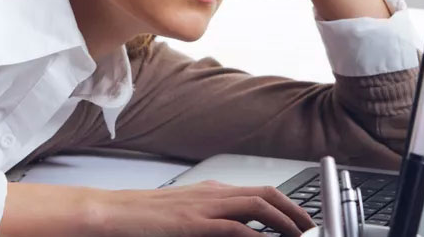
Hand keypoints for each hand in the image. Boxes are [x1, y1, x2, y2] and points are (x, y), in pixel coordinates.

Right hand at [0, 180, 314, 235]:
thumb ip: (212, 222)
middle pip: (266, 195)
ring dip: (284, 221)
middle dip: (294, 212)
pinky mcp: (192, 223)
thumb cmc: (143, 218)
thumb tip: (238, 232)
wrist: (111, 213)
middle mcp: (213, 193)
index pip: (260, 192)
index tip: (302, 221)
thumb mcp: (184, 216)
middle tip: (312, 229)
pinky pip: (234, 228)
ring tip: (300, 236)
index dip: (286, 205)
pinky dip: (256, 236)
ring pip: (257, 207)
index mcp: (212, 191)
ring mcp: (203, 207)